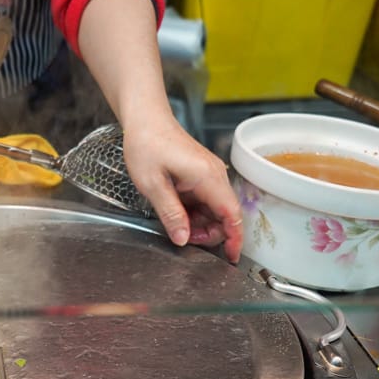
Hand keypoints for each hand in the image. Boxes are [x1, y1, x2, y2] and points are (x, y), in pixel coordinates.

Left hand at [123, 117, 242, 262]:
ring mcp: (209, 175)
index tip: (232, 257)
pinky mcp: (201, 175)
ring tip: (175, 224)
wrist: (145, 120)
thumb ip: (170, 214)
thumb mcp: (152, 185)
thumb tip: (183, 239)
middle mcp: (214, 175)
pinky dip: (194, 212)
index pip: (232, 214)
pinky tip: (176, 212)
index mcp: (207, 177)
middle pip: (225, 215)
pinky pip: (205, 201)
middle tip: (182, 236)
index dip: (234, 238)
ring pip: (214, 210)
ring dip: (199, 224)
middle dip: (208, 233)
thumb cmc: (146, 145)